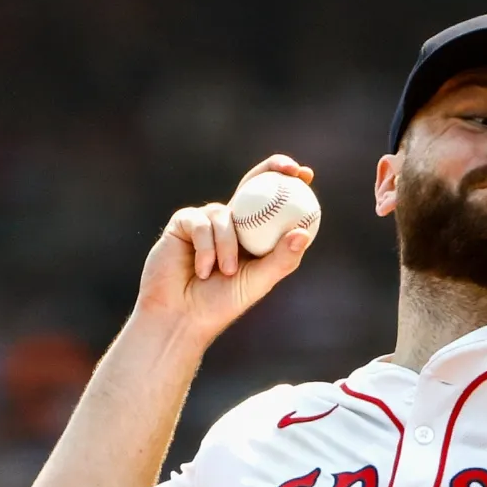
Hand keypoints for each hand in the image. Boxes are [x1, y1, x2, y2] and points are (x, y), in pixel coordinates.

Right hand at [134, 154, 317, 345]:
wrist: (181, 317)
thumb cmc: (221, 304)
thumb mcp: (259, 281)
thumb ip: (281, 258)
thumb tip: (303, 233)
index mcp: (253, 235)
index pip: (273, 202)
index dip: (288, 182)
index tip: (306, 174)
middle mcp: (231, 223)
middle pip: (252, 185)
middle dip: (272, 169)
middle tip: (289, 170)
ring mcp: (206, 221)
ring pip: (225, 214)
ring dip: (227, 246)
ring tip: (227, 273)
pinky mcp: (182, 223)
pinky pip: (200, 223)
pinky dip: (206, 248)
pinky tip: (203, 270)